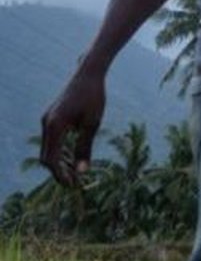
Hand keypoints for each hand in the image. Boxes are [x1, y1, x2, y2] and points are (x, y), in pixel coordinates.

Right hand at [40, 67, 106, 185]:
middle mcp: (46, 124)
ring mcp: (47, 120)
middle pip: (46, 157)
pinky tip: (72, 159)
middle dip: (59, 172)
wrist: (88, 74)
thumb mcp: (92, 124)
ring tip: (76, 175)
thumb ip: (85, 148)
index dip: (60, 175)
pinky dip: (60, 152)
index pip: (51, 159)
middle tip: (75, 183)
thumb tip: (81, 171)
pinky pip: (52, 140)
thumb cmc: (94, 97)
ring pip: (48, 149)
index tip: (72, 185)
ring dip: (60, 163)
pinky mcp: (52, 118)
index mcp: (54, 126)